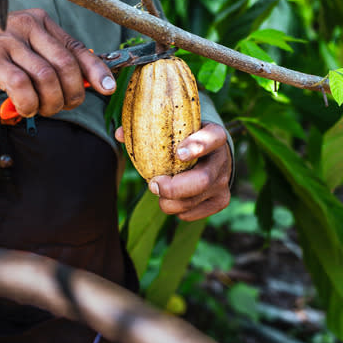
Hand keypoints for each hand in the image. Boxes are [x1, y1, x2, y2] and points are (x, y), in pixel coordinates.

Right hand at [0, 9, 115, 114]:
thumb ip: (47, 63)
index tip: (108, 89)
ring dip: (50, 103)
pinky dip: (29, 104)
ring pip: (48, 78)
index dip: (97, 71)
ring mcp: (7, 41)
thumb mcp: (19, 52)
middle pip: (67, 66)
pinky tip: (23, 109)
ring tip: (39, 110)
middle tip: (60, 108)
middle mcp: (26, 25)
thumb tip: (83, 84)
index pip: (77, 48)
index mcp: (38, 22)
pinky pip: (22, 86)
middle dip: (71, 95)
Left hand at [115, 122, 231, 220]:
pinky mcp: (219, 201)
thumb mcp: (176, 128)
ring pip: (192, 201)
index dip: (198, 146)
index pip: (213, 138)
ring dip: (167, 201)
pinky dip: (175, 210)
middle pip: (202, 181)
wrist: (212, 154)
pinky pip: (190, 214)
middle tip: (153, 184)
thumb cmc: (187, 138)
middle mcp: (222, 161)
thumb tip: (120, 134)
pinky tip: (171, 198)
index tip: (179, 153)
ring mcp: (223, 184)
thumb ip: (149, 128)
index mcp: (215, 135)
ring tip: (157, 189)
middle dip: (173, 187)